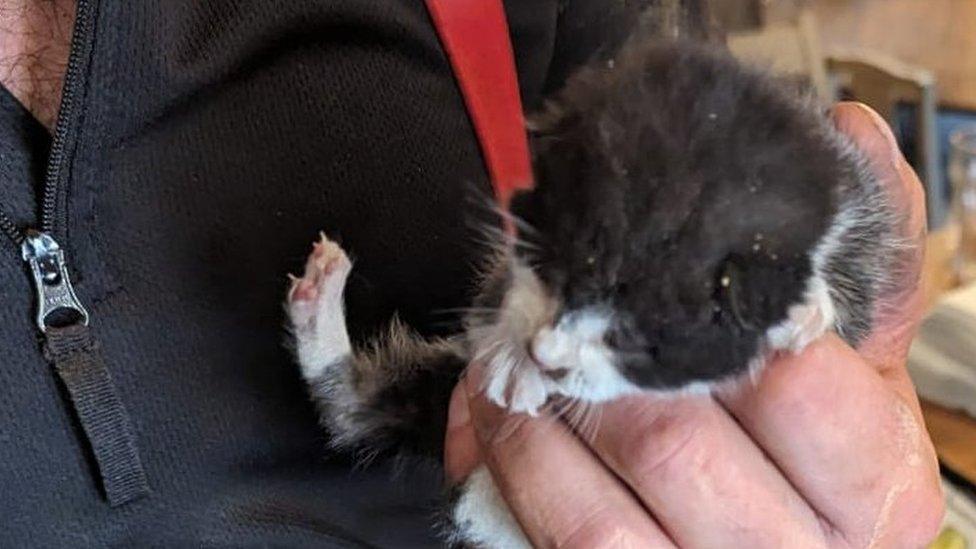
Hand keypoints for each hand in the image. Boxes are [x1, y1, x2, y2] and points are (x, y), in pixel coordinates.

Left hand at [443, 102, 943, 547]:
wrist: (772, 544)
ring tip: (508, 363)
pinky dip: (511, 473)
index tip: (657, 270)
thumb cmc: (808, 443)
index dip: (707, 313)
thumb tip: (852, 132)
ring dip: (531, 423)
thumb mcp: (853, 360)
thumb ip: (864, 258)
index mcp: (878, 486)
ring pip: (596, 516)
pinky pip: (556, 545)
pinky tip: (498, 419)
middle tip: (558, 310)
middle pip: (672, 443)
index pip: (786, 382)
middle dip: (597, 365)